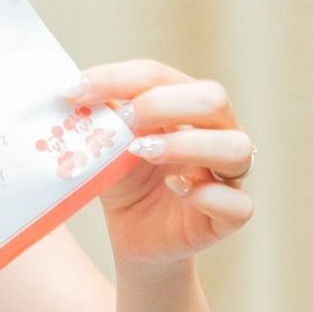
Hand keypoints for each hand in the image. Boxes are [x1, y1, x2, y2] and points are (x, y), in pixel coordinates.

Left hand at [64, 60, 255, 268]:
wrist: (134, 235)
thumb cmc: (125, 180)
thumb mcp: (106, 147)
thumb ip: (101, 121)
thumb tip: (74, 93)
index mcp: (184, 106)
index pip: (158, 75)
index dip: (117, 78)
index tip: (76, 90)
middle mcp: (216, 132)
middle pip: (213, 98)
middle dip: (161, 103)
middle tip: (123, 120)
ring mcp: (228, 174)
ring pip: (236, 147)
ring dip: (187, 145)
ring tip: (143, 152)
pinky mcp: (230, 216)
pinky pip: (238, 204)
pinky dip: (207, 194)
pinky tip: (176, 188)